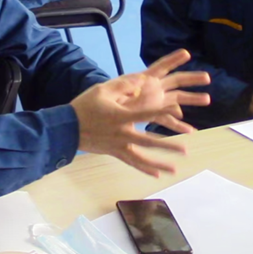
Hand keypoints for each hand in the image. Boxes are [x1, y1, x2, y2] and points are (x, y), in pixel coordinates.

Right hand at [71, 49, 209, 176]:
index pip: (145, 114)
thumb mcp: (102, 90)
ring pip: (143, 157)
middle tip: (185, 150)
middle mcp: (122, 134)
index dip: (161, 112)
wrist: (67, 128)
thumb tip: (141, 79)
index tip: (176, 111)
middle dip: (167, 146)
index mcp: (121, 117)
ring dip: (159, 163)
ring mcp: (118, 146)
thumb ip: (123, 85)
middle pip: (149, 142)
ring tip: (175, 169)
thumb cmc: (85, 106)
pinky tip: (156, 173)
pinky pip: (132, 162)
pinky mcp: (114, 152)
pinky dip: (144, 168)